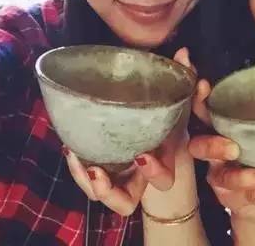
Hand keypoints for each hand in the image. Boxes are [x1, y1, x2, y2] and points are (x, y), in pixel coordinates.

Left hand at [64, 47, 193, 215]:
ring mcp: (116, 176)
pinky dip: (77, 166)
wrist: (153, 129)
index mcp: (162, 163)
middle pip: (123, 202)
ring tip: (75, 154)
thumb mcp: (179, 102)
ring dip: (85, 181)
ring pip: (99, 195)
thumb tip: (184, 52)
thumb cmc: (168, 119)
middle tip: (96, 170)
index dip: (155, 172)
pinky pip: (85, 178)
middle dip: (109, 191)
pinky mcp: (99, 168)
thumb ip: (185, 81)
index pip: (163, 180)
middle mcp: (137, 177)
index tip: (143, 155)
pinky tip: (69, 145)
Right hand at [189, 80, 254, 219]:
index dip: (198, 101)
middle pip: (199, 147)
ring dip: (247, 176)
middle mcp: (212, 155)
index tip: (204, 86)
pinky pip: (247, 197)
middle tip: (234, 149)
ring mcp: (221, 177)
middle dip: (213, 146)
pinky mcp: (233, 198)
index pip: (202, 113)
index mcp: (217, 132)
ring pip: (225, 177)